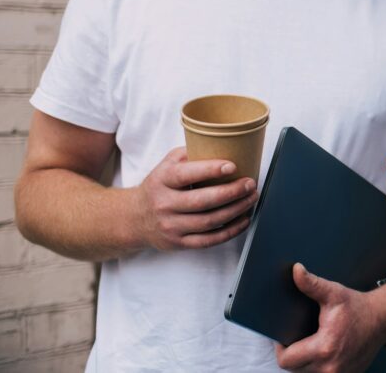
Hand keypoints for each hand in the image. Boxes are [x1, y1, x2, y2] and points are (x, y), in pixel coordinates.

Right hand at [136, 147, 257, 250]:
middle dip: (231, 192)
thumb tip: (220, 143)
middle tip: (250, 184)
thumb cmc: (159, 186)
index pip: (185, 175)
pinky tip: (243, 220)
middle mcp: (164, 204)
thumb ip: (189, 154)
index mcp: (162, 180)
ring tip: (251, 198)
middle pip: (202, 201)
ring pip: (209, 221)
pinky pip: (209, 240)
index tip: (232, 166)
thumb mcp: (166, 165)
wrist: (134, 218)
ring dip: (236, 210)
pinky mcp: (179, 242)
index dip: (210, 170)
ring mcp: (171, 226)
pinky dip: (230, 231)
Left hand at [274, 263, 385, 371]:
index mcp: (324, 348)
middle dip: (293, 354)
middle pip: (294, 369)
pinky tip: (326, 351)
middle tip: (300, 338)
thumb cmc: (357, 307)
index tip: (286, 336)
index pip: (286, 360)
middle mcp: (331, 368)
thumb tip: (296, 270)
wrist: (383, 319)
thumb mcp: (334, 293)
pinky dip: (320, 366)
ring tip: (313, 344)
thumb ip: (312, 284)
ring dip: (306, 362)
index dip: (281, 348)